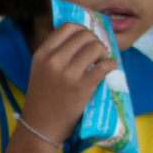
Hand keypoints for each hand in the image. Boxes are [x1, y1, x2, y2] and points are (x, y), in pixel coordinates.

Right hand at [18, 21, 113, 149]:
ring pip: (95, 47)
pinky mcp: (83, 86)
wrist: (41, 125)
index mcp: (42, 54)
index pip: (67, 27)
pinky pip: (105, 65)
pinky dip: (111, 64)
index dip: (81, 29)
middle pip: (84, 35)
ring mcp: (68, 73)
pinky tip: (108, 69)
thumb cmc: (43, 97)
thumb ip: (55, 53)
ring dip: (104, 52)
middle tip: (96, 53)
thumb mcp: (40, 69)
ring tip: (101, 62)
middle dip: (95, 41)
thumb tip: (82, 37)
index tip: (86, 40)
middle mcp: (54, 60)